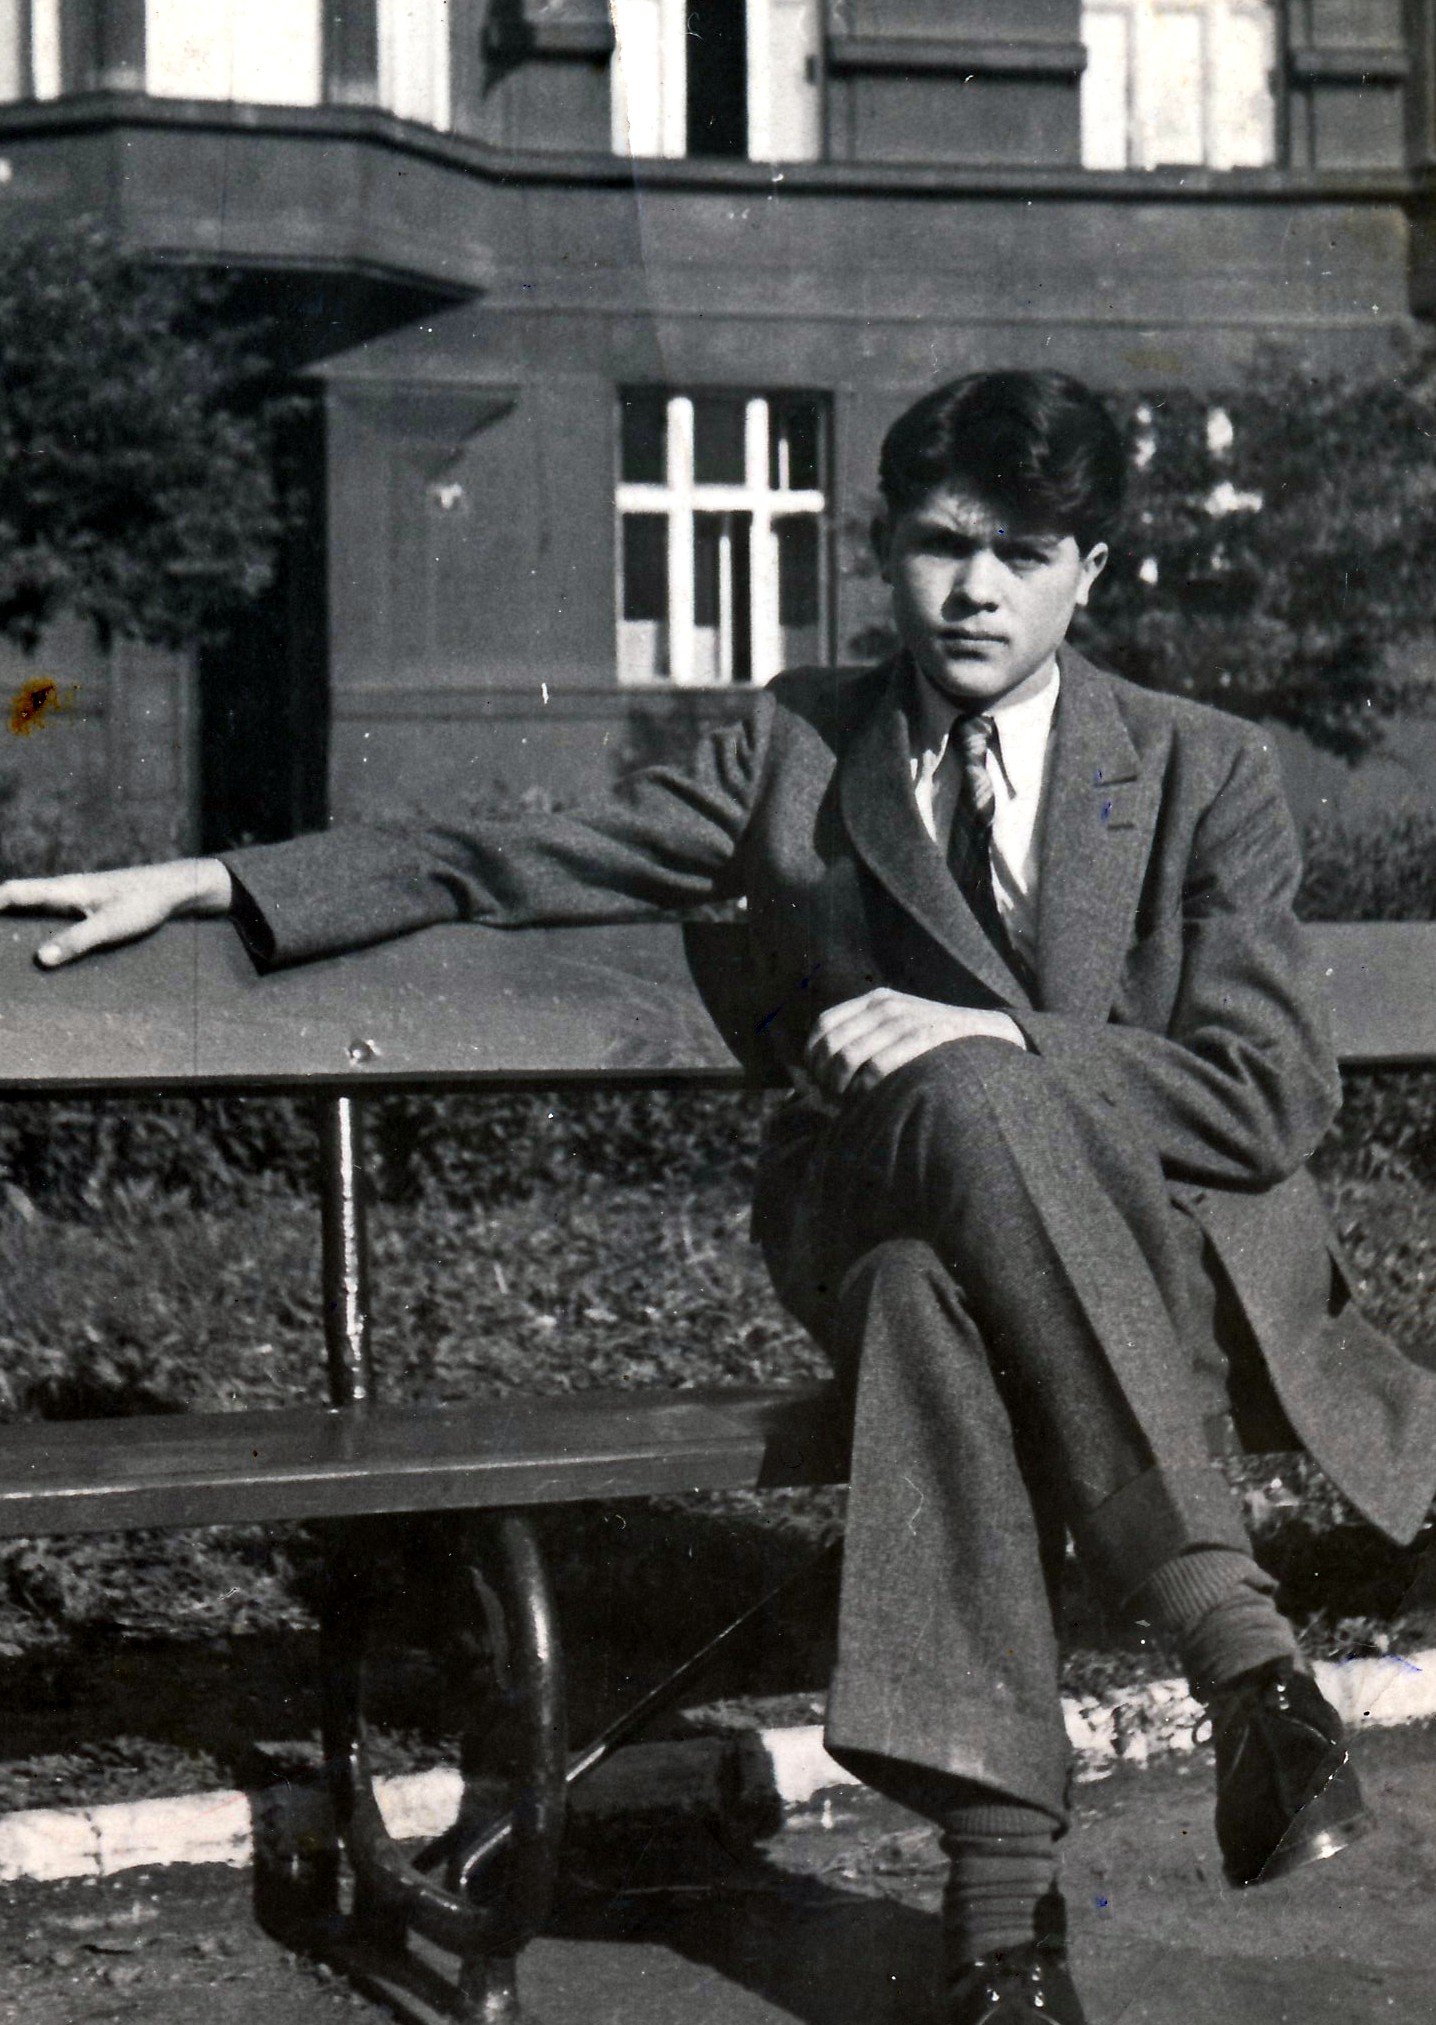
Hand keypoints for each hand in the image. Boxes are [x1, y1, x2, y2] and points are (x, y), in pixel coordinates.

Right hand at [0, 858, 233, 967]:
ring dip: (20, 919)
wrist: (172, 889)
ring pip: (38, 906)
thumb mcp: (109, 926)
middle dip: (1, 912)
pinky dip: (42, 924)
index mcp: (65, 889)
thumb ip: (76, 940)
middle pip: (22, 898)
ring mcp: (77, 896)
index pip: (17, 891)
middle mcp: (66, 889)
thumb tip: (41, 958)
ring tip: (9, 946)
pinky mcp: (89, 905)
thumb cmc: (142, 903)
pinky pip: (55, 914)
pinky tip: (44, 944)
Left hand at [805, 987, 1025, 1100]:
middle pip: (831, 1044)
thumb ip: (867, 1038)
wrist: (990, 1034)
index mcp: (875, 1000)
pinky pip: (875, 1067)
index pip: (824, 1025)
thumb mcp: (900, 1028)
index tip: (819, 1081)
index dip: (813, 1056)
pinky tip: (868, 1099)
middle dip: (826, 1077)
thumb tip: (821, 1071)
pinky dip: (864, 1089)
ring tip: (849, 1102)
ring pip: (848, 1056)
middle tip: (834, 1099)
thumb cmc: (938, 1044)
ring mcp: (903, 1020)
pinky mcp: (921, 1038)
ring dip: (841, 1087)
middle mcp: (885, 1005)